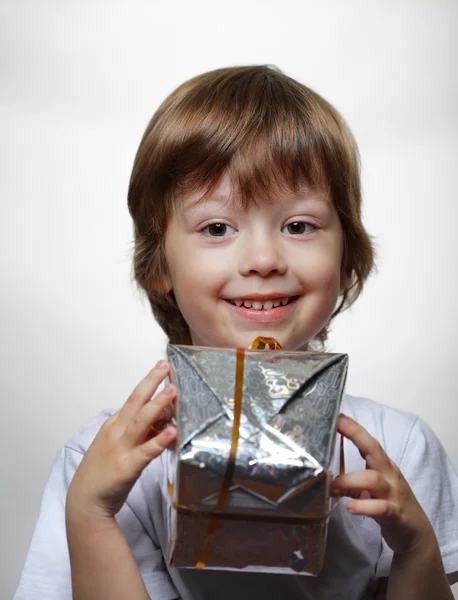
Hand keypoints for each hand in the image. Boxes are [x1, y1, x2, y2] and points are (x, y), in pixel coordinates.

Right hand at [66, 360, 176, 520]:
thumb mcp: (116, 443)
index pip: (133, 399)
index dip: (148, 383)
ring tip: (173, 391)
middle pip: (135, 402)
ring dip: (157, 404)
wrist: (84, 501)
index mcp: (114, 425)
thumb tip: (161, 419)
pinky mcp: (128, 467)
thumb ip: (135, 431)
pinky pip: (147, 451)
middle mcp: (117, 432)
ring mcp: (121, 448)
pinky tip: (173, 432)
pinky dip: (160, 441)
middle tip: (165, 366)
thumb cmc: (103, 471)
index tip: (162, 368)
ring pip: (141, 421)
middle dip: (151, 382)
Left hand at [330, 414, 434, 555]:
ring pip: (373, 479)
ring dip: (349, 480)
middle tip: (336, 428)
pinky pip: (380, 508)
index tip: (337, 416)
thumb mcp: (370, 490)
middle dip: (356, 436)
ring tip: (332, 487)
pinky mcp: (395, 514)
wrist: (415, 532)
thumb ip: (350, 483)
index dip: (353, 428)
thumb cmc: (390, 504)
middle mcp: (389, 475)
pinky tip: (350, 507)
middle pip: (374, 450)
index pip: (368, 442)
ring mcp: (393, 494)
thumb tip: (327, 480)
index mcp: (383, 465)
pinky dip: (363, 506)